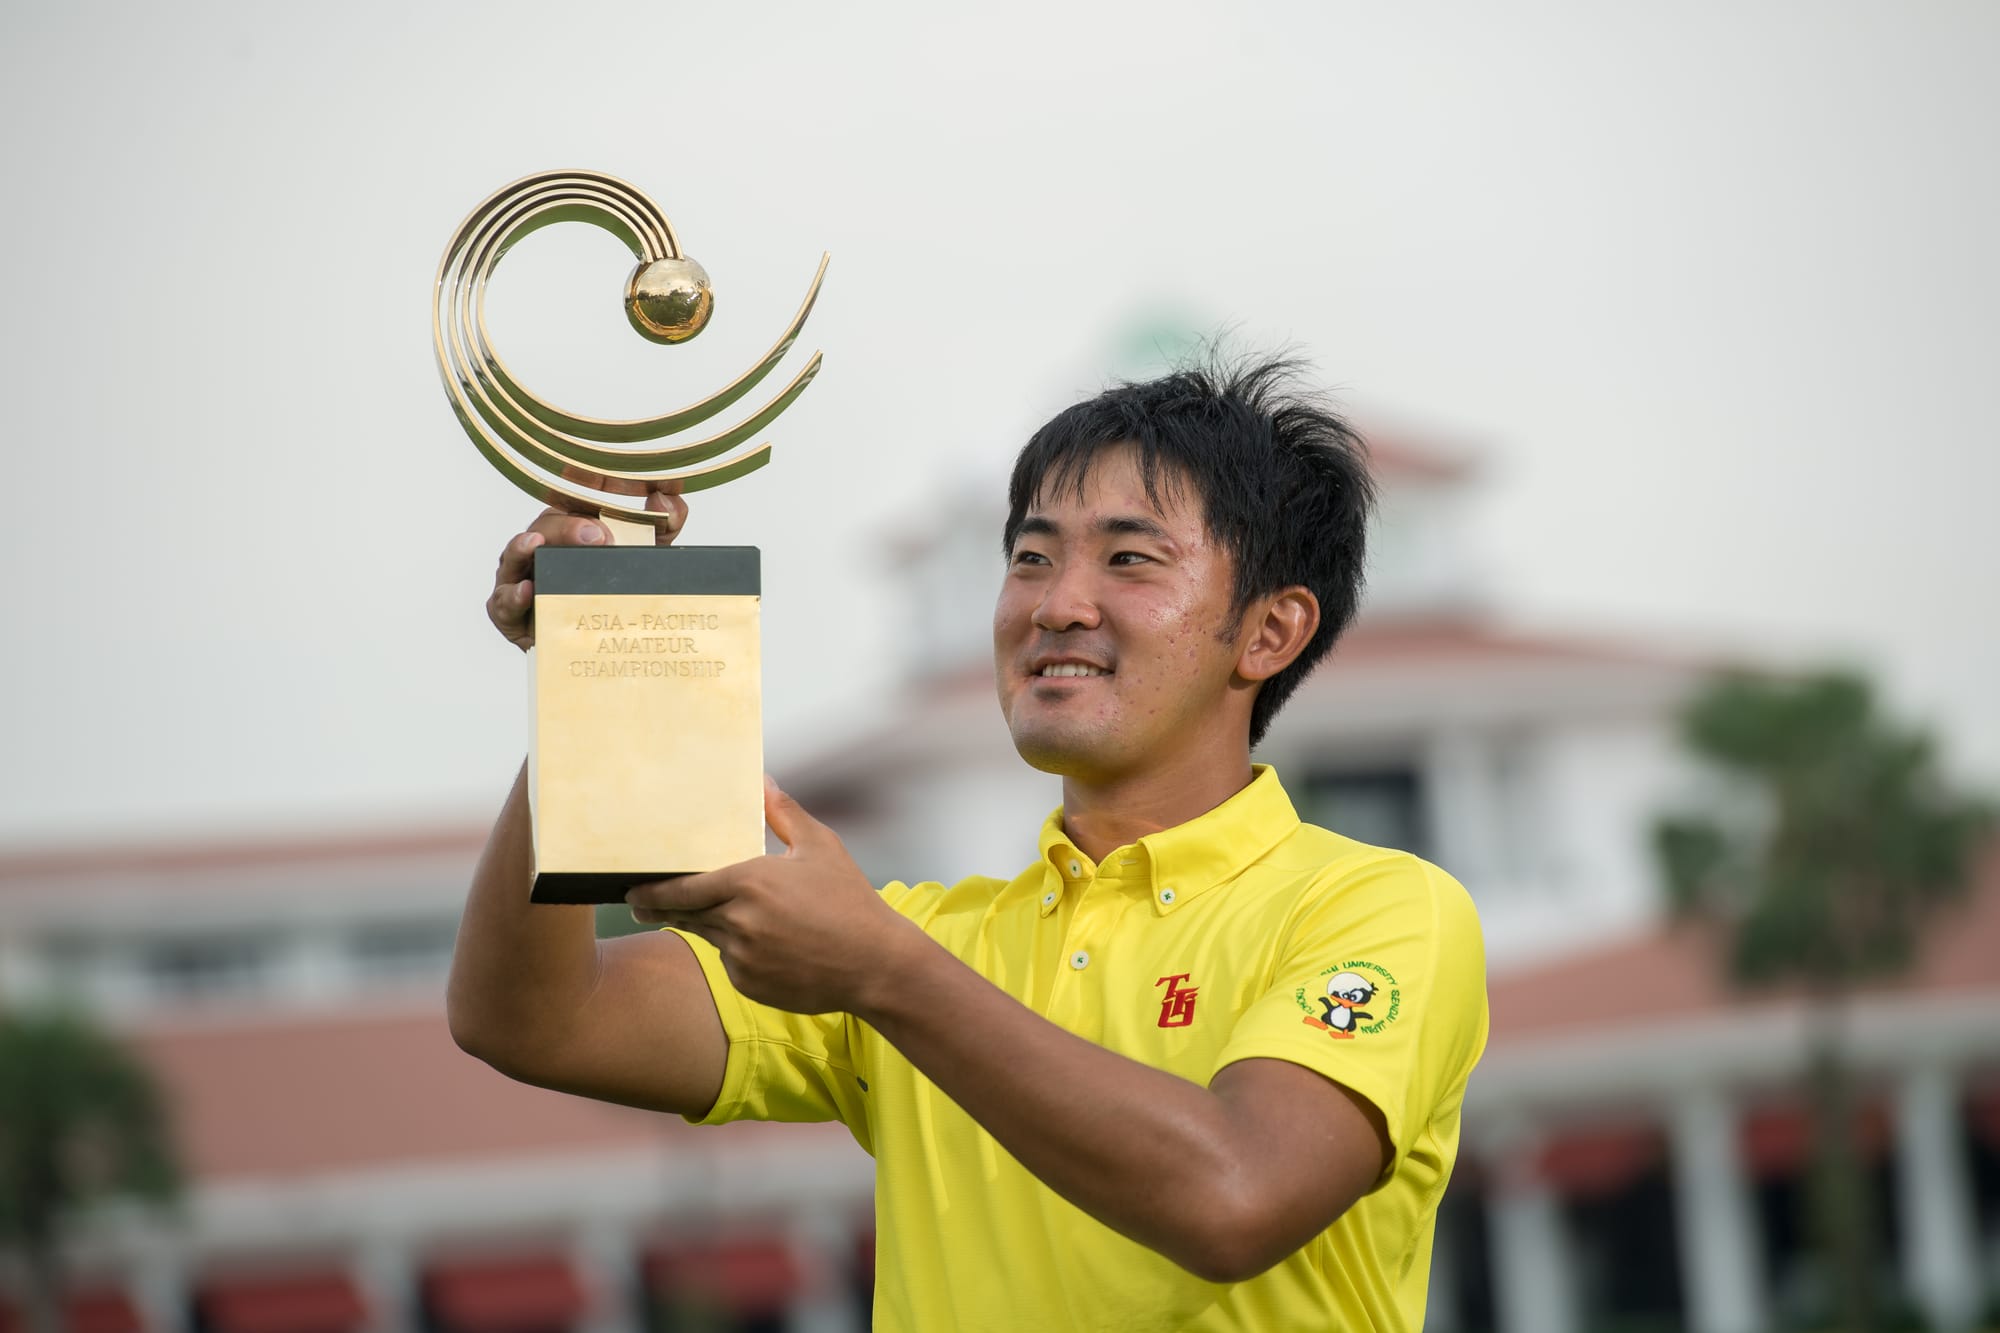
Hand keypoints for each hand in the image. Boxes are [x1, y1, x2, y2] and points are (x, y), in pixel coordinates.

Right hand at [486, 491, 687, 650]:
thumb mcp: (648, 557)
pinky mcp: (509, 614)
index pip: (570, 504)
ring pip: (514, 558)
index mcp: (568, 529)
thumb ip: (665, 524)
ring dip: (522, 548)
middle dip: (566, 528)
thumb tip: (665, 495)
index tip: (604, 508)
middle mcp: (541, 549)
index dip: (584, 501)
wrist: (608, 648)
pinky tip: (526, 591)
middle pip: (544, 527)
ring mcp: (520, 578)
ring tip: (535, 544)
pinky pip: (502, 602)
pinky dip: (511, 596)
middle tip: (596, 536)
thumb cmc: (619, 594)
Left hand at [625, 778, 922, 1014]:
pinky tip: (767, 947)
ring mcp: (742, 957)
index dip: (653, 891)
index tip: (632, 891)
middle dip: (662, 909)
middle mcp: (738, 921)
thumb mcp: (820, 847)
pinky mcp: (750, 984)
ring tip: (726, 918)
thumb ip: (784, 813)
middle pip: (686, 915)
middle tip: (643, 904)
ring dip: (709, 927)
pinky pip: (731, 964)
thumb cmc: (849, 900)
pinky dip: (738, 954)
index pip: (683, 888)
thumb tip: (763, 781)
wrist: (875, 963)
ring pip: (709, 938)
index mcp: (749, 882)